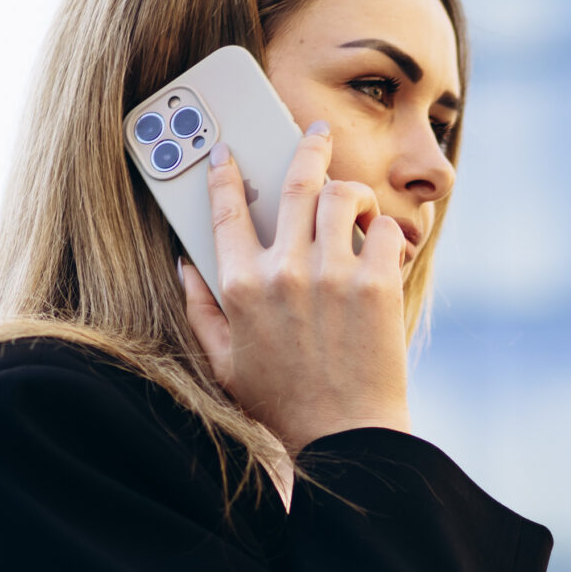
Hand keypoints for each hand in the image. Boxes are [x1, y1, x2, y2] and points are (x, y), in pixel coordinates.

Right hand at [178, 121, 412, 454]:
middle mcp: (284, 272)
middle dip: (308, 147)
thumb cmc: (283, 404)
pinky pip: (384, 229)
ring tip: (355, 207)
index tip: (227, 152)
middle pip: (296, 182)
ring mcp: (333, 275)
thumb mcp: (223, 362)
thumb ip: (200, 310)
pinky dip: (384, 230)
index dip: (225, 172)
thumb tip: (185, 264)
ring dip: (351, 192)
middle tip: (318, 134)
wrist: (345, 437)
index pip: (226, 209)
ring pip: (343, 196)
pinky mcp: (377, 285)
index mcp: (241, 287)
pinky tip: (381, 246)